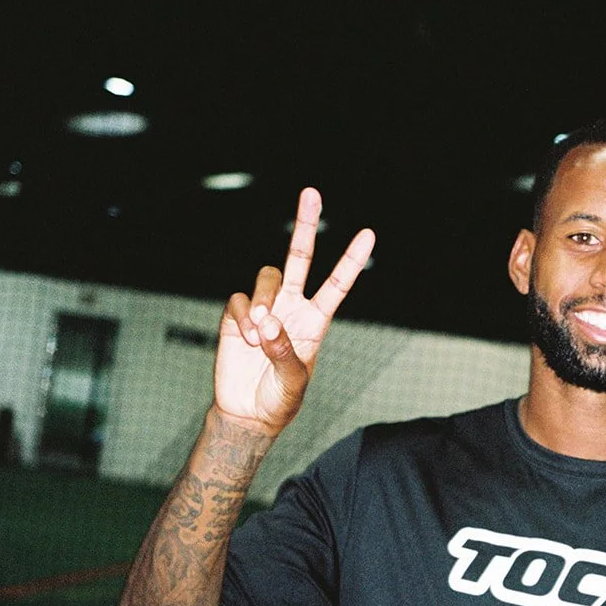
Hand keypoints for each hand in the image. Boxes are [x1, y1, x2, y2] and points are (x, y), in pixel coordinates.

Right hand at [214, 187, 374, 436]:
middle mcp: (291, 307)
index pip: (337, 285)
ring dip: (263, 301)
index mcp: (315, 321)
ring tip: (260, 333)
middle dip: (305, 225)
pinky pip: (238, 299)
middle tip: (312, 192)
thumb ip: (285, 351)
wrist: (247, 413)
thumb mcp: (294, 382)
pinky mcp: (237, 315)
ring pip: (266, 277)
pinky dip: (242, 317)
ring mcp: (263, 308)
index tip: (368, 234)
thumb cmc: (279, 400)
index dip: (351, 260)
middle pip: (299, 257)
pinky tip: (247, 341)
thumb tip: (267, 320)